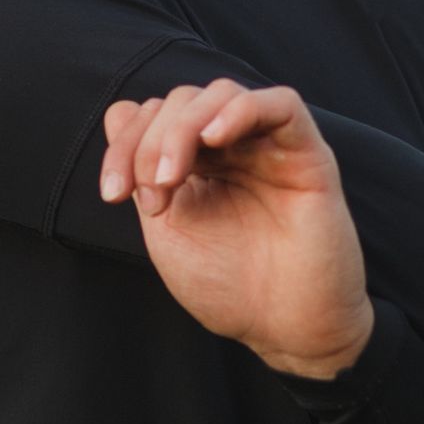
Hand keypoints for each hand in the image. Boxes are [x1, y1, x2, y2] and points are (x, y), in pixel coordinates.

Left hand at [100, 79, 374, 379]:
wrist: (284, 329)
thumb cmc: (231, 288)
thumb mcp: (169, 228)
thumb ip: (145, 173)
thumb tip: (118, 110)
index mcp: (201, 163)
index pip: (155, 116)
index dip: (125, 144)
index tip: (113, 194)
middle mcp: (237, 148)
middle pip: (182, 100)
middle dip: (149, 142)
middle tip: (151, 198)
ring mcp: (272, 149)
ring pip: (222, 94)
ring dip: (182, 128)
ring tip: (171, 179)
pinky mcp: (310, 156)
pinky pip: (282, 104)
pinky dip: (240, 110)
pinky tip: (214, 139)